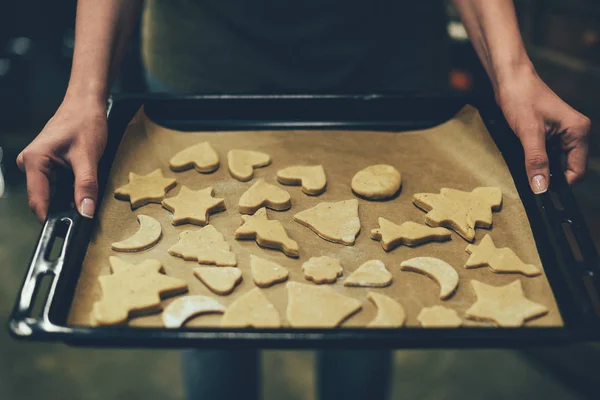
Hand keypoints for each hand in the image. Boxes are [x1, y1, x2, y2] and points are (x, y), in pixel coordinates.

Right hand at [17, 97, 106, 221]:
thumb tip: (85, 212)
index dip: (52, 218)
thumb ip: (86, 186)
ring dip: (68, 199)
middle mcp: (29, 164)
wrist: (86, 104)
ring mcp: (37, 165)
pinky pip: (56, 185)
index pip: (38, 201)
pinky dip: (69, 190)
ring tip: (86, 197)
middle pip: (44, 199)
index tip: (68, 230)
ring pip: (52, 194)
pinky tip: (82, 188)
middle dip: (63, 208)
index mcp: (34, 162)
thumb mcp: (88, 157)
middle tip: (85, 212)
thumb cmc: (84, 123)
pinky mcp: (46, 165)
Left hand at [496, 65, 590, 192]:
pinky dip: (536, 159)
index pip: (577, 171)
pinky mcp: (550, 133)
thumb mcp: (528, 133)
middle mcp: (575, 133)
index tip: (540, 190)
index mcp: (578, 131)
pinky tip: (524, 156)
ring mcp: (562, 133)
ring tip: (525, 163)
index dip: (559, 183)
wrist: (510, 80)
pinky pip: (547, 154)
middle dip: (549, 175)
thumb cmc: (521, 98)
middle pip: (566, 168)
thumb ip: (536, 161)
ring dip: (540, 167)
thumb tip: (541, 188)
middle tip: (529, 177)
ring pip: (555, 162)